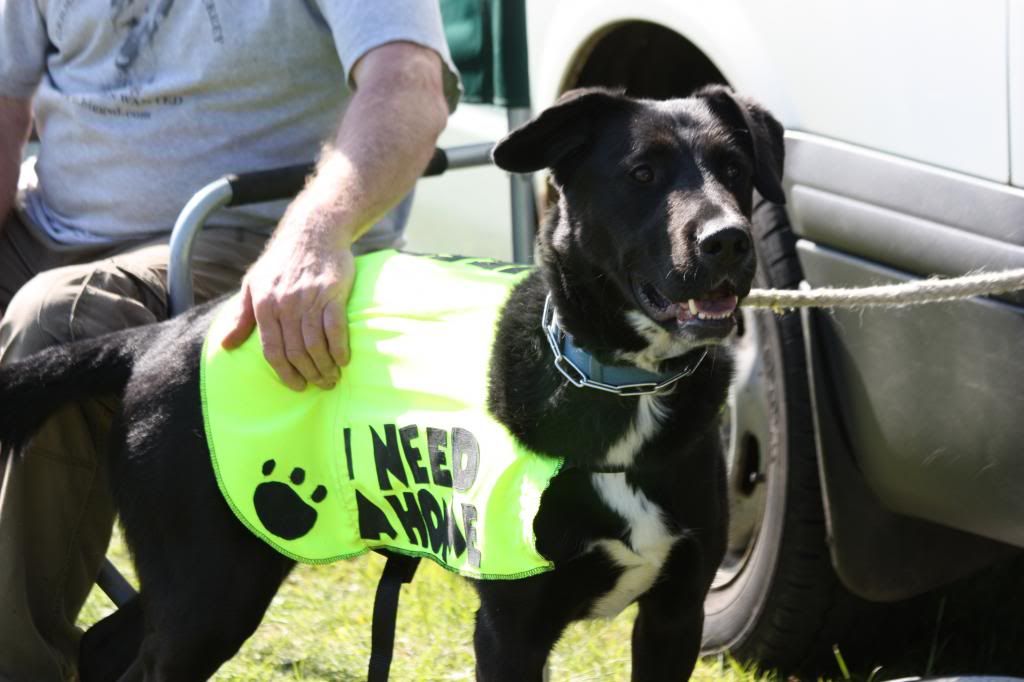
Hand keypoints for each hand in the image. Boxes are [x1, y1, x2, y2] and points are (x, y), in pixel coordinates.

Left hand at [220, 232, 352, 390]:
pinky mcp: (332, 293)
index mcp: (264, 305)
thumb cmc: (281, 260)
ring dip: (325, 367)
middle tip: (320, 385)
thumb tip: (226, 346)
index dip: (285, 373)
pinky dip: (339, 348)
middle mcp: (285, 304)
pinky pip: (335, 328)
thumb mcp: (253, 284)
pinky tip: (343, 359)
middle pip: (296, 351)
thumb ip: (241, 317)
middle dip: (308, 374)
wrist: (312, 232)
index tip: (296, 386)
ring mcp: (309, 299)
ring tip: (332, 377)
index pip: (272, 350)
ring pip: (315, 344)